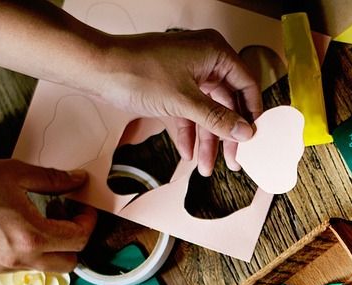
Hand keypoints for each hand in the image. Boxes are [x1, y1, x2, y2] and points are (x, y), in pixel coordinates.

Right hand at [0, 158, 98, 272]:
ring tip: (42, 220)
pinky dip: (31, 251)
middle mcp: (22, 259)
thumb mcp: (13, 173)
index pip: (79, 239)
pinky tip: (17, 227)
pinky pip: (24, 266)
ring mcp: (5, 268)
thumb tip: (77, 179)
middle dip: (76, 241)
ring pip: (47, 268)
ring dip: (54, 248)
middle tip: (68, 216)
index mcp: (32, 236)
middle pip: (70, 263)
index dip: (88, 222)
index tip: (82, 206)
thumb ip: (52, 179)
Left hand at [95, 29, 260, 175]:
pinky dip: (188, 133)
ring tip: (205, 166)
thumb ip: (218, 119)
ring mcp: (188, 74)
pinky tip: (187, 153)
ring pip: (207, 111)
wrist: (98, 70)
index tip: (253, 138)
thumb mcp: (184, 101)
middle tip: (231, 161)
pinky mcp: (172, 87)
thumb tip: (245, 132)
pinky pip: (188, 113)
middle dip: (226, 135)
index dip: (251, 113)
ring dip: (206, 140)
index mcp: (213, 52)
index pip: (246, 84)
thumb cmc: (136, 71)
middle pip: (227, 103)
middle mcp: (204, 60)